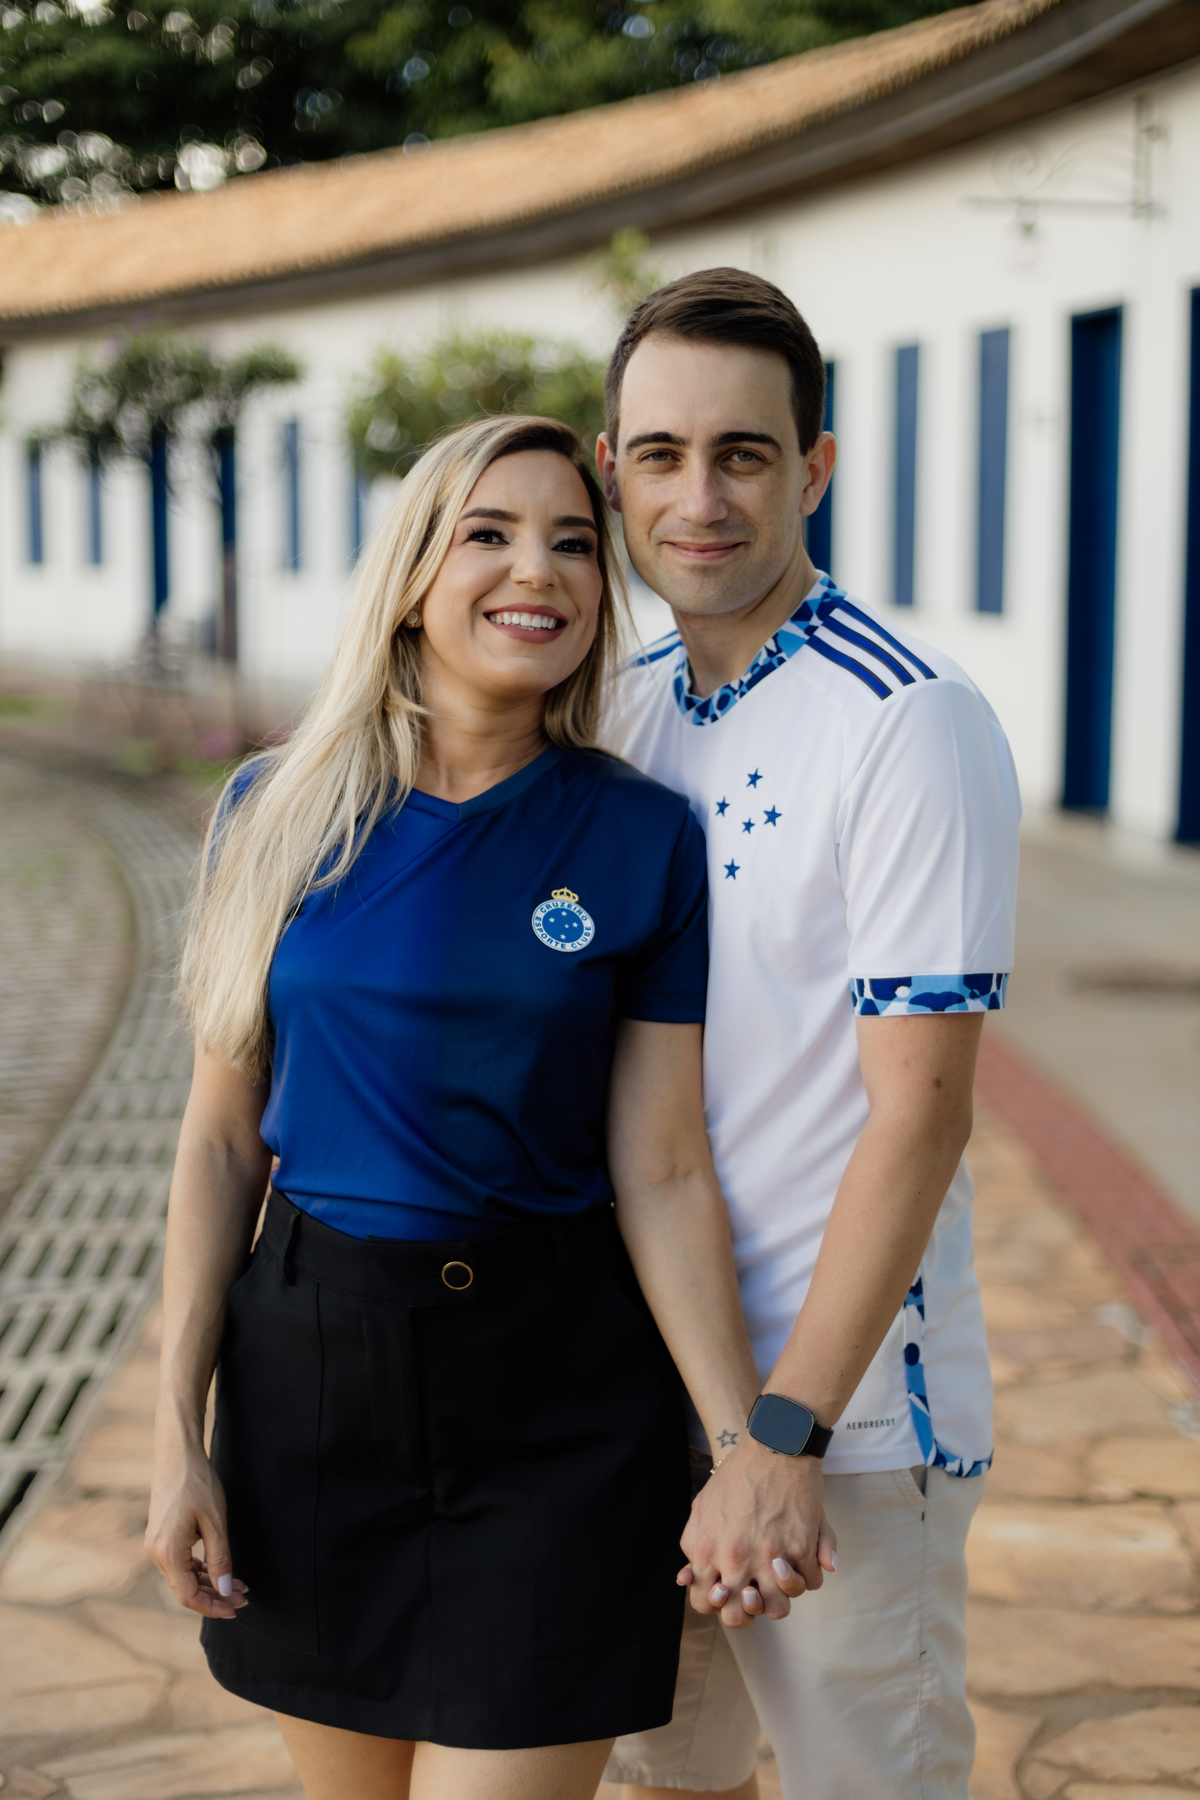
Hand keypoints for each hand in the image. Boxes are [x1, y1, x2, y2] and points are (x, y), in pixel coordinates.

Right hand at [145, 1434, 246, 1620]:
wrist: (177, 1455)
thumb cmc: (197, 1484)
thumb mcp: (215, 1522)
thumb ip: (220, 1559)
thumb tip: (224, 1591)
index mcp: (168, 1552)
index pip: (189, 1596)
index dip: (213, 1607)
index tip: (235, 1609)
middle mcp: (156, 1554)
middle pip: (185, 1589)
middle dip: (215, 1596)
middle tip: (243, 1597)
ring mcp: (156, 1545)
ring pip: (183, 1578)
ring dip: (208, 1584)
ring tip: (237, 1585)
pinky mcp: (160, 1537)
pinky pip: (179, 1563)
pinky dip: (198, 1570)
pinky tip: (218, 1570)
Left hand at [677, 1441, 837, 1628]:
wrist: (772, 1446)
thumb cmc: (733, 1477)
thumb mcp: (701, 1509)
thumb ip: (694, 1547)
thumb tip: (689, 1580)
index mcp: (709, 1551)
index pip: (706, 1604)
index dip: (716, 1604)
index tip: (728, 1592)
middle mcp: (738, 1559)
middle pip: (742, 1616)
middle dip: (747, 1610)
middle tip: (755, 1592)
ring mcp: (771, 1556)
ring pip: (780, 1608)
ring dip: (781, 1597)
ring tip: (780, 1577)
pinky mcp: (802, 1546)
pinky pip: (812, 1582)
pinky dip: (809, 1576)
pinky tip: (803, 1560)